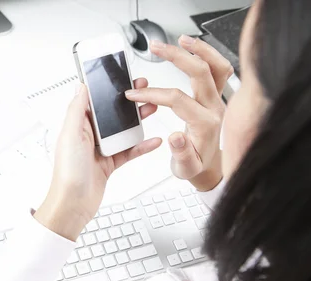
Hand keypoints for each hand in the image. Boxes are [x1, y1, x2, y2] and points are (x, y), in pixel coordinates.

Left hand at [35, 81, 161, 240]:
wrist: (73, 204)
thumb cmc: (67, 173)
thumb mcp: (70, 136)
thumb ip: (77, 110)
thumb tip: (80, 87)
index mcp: (77, 126)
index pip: (94, 102)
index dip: (108, 90)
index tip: (123, 79)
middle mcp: (88, 136)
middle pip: (111, 114)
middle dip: (128, 103)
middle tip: (144, 91)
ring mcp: (100, 150)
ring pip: (123, 131)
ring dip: (138, 121)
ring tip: (153, 109)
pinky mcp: (110, 164)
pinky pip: (129, 151)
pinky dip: (142, 146)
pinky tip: (154, 140)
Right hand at [125, 35, 233, 190]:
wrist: (210, 167)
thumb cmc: (195, 166)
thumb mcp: (184, 168)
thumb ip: (181, 153)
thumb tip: (175, 137)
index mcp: (205, 124)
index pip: (178, 99)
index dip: (153, 94)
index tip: (134, 94)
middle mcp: (214, 108)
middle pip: (200, 73)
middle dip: (177, 57)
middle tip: (156, 48)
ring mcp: (217, 99)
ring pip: (216, 66)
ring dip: (199, 49)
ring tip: (179, 40)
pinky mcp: (216, 96)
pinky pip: (218, 69)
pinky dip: (206, 54)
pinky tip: (191, 48)